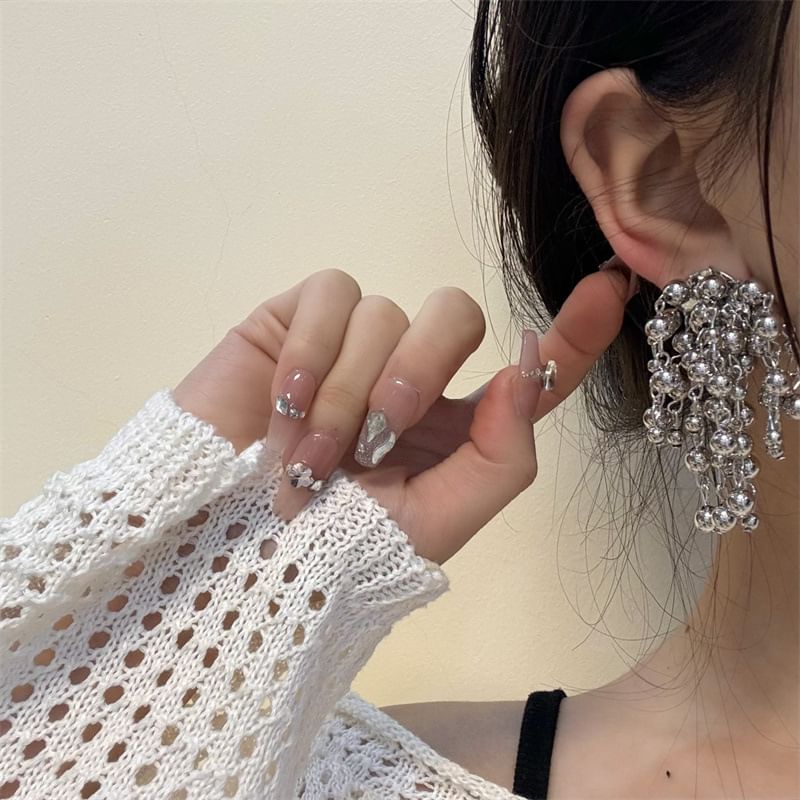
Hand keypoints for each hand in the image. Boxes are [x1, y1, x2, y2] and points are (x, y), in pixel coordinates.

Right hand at [172, 266, 630, 564]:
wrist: (241, 544)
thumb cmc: (340, 542)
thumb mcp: (438, 522)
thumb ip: (502, 457)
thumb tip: (526, 368)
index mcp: (463, 421)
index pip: (531, 365)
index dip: (575, 328)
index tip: (609, 287)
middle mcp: (417, 368)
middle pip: (458, 313)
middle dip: (419, 373)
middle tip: (375, 439)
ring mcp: (358, 337)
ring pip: (385, 312)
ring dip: (345, 395)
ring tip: (308, 460)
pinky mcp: (302, 317)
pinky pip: (328, 296)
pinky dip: (310, 355)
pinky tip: (283, 403)